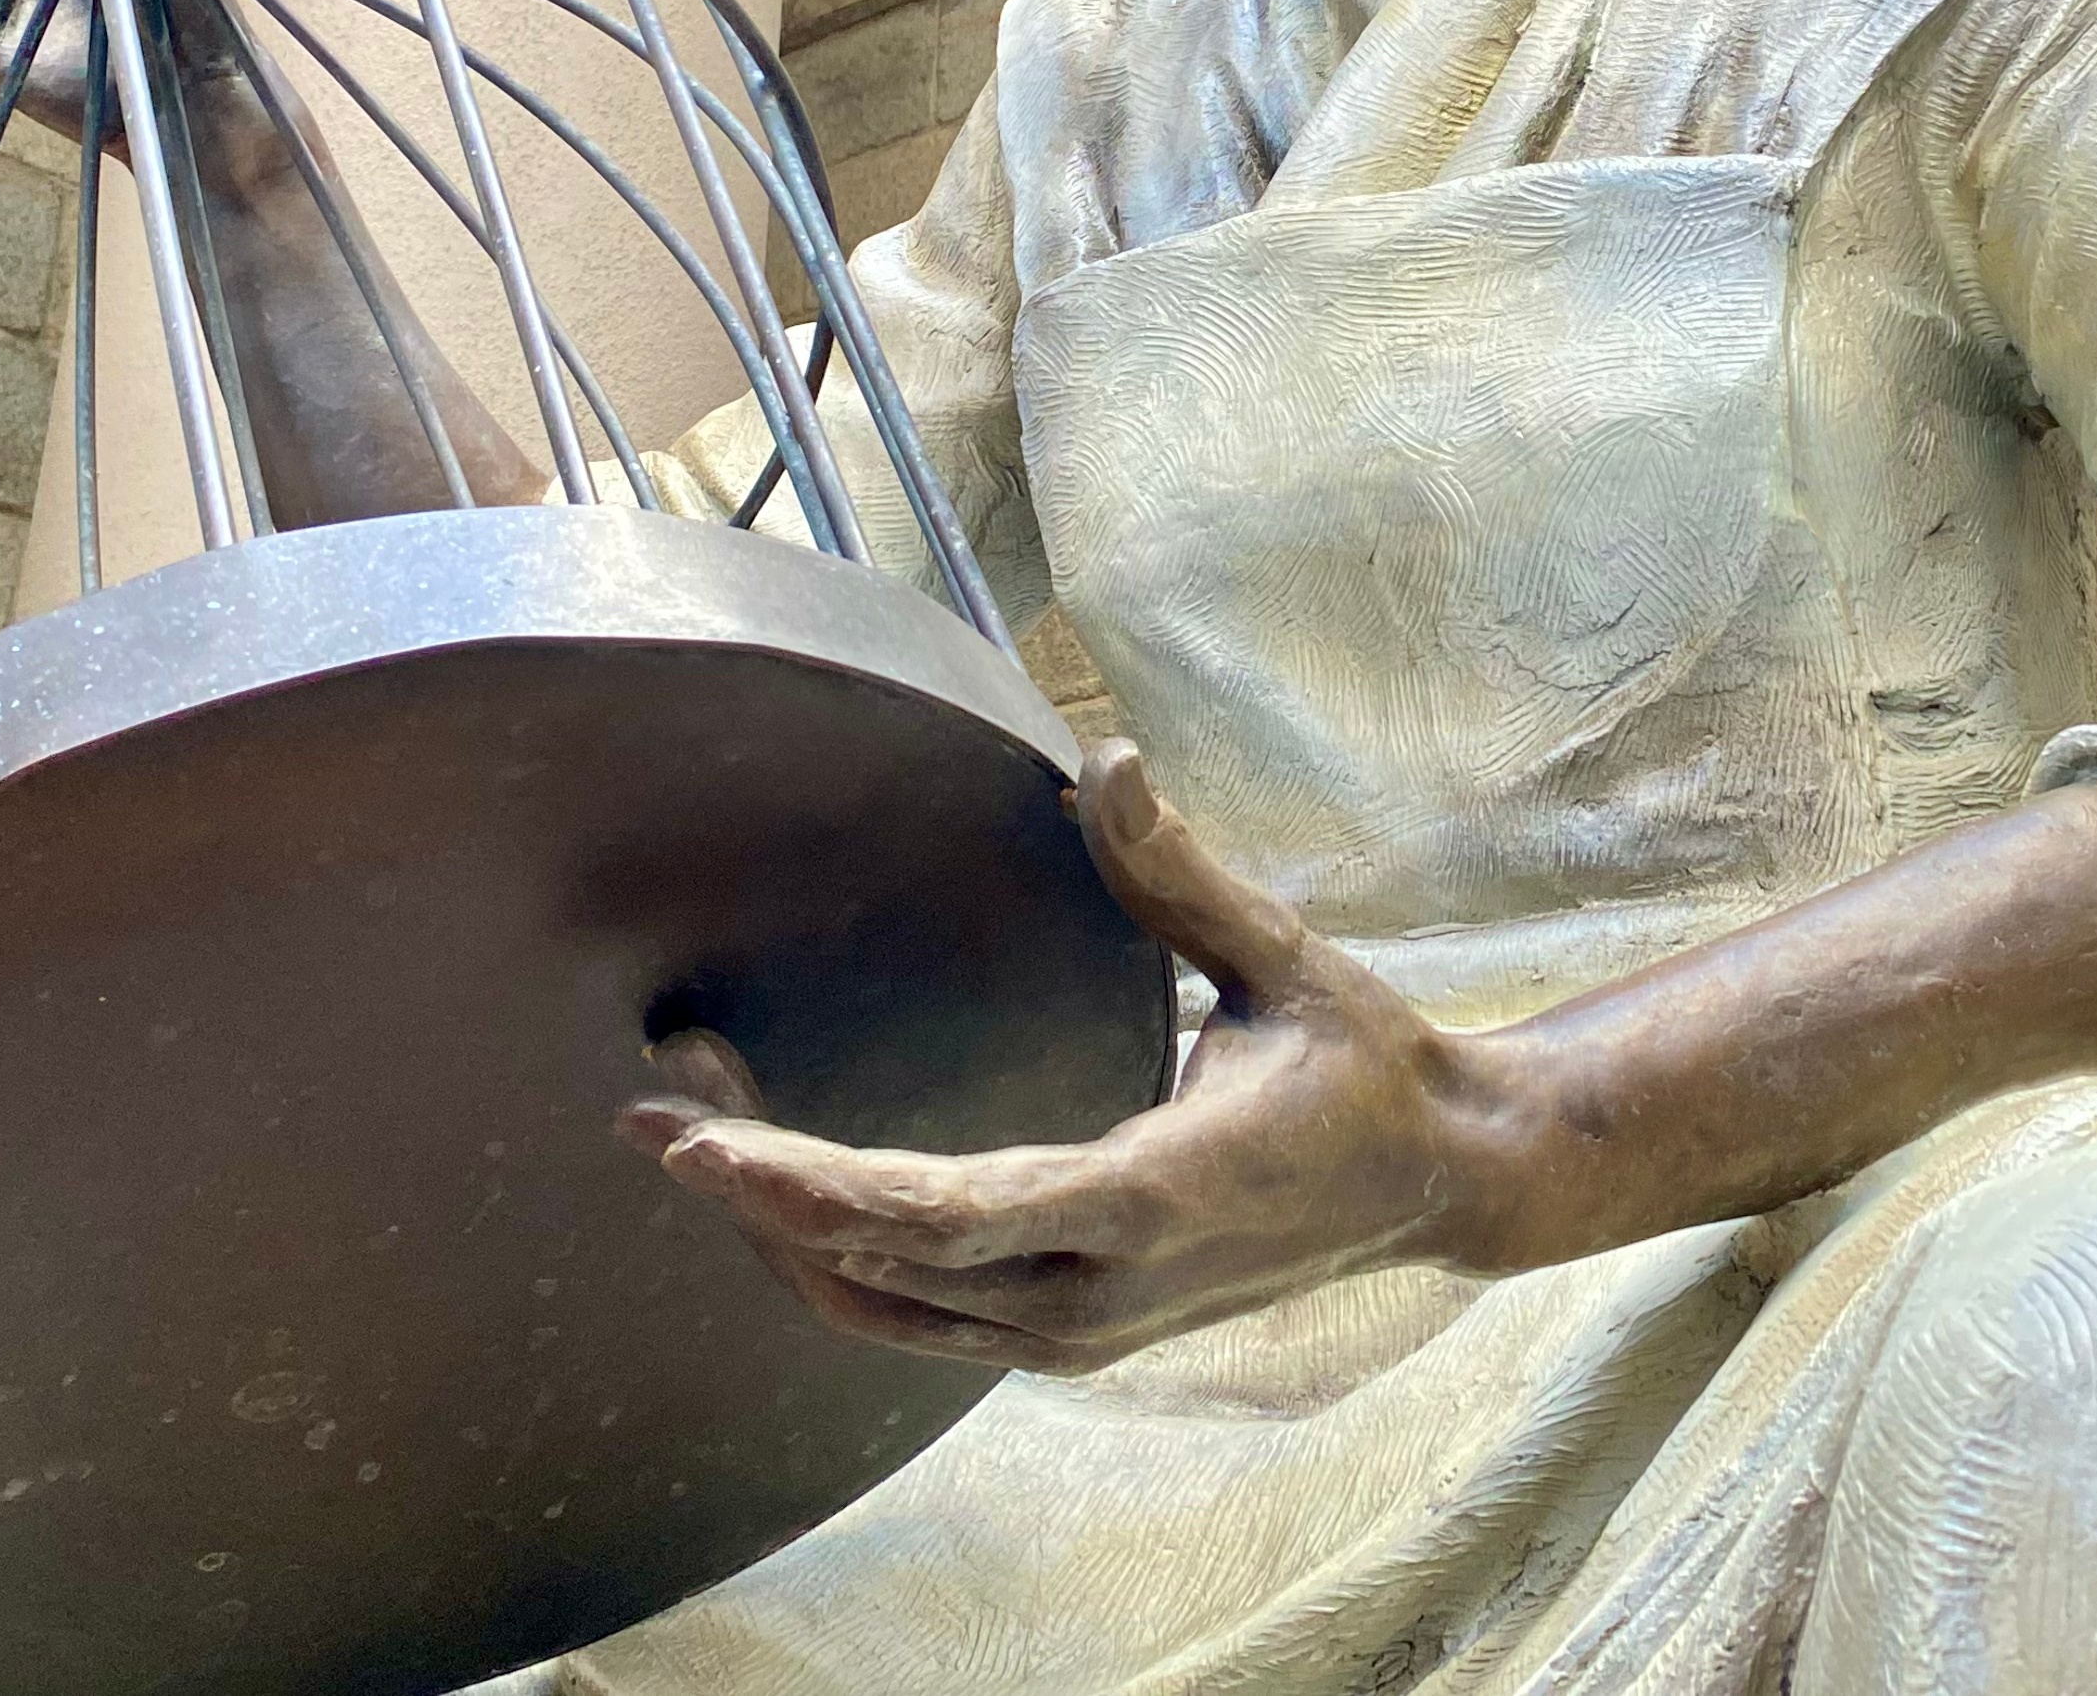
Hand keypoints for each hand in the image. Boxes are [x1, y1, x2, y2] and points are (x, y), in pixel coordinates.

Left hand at [620, 743, 1522, 1374]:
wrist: (1440, 1184)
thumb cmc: (1362, 1063)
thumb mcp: (1282, 961)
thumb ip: (1182, 872)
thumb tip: (1108, 761)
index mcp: (1148, 1199)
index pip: (941, 1215)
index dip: (807, 1184)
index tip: (697, 1139)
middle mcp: (1098, 1294)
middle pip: (878, 1270)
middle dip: (757, 1192)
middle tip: (657, 1099)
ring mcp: (1082, 1332)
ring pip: (881, 1311)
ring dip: (781, 1229)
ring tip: (697, 1122)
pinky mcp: (1072, 1335)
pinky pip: (918, 1318)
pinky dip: (834, 1259)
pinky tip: (778, 1188)